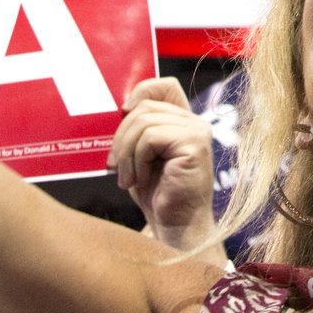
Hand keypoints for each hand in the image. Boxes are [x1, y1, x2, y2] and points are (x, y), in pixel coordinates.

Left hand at [111, 78, 219, 256]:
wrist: (173, 226)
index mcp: (182, 121)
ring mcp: (197, 132)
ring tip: (128, 178)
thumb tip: (116, 109)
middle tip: (115, 166)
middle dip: (121, 137)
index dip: (140, 92)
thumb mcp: (139, 155)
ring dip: (126, 153)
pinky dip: (137, 160)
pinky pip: (151, 138)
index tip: (122, 114)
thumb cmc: (156, 193)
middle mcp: (194, 122)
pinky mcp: (195, 145)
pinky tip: (140, 180)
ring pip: (144, 122)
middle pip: (144, 106)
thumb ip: (135, 130)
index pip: (164, 86)